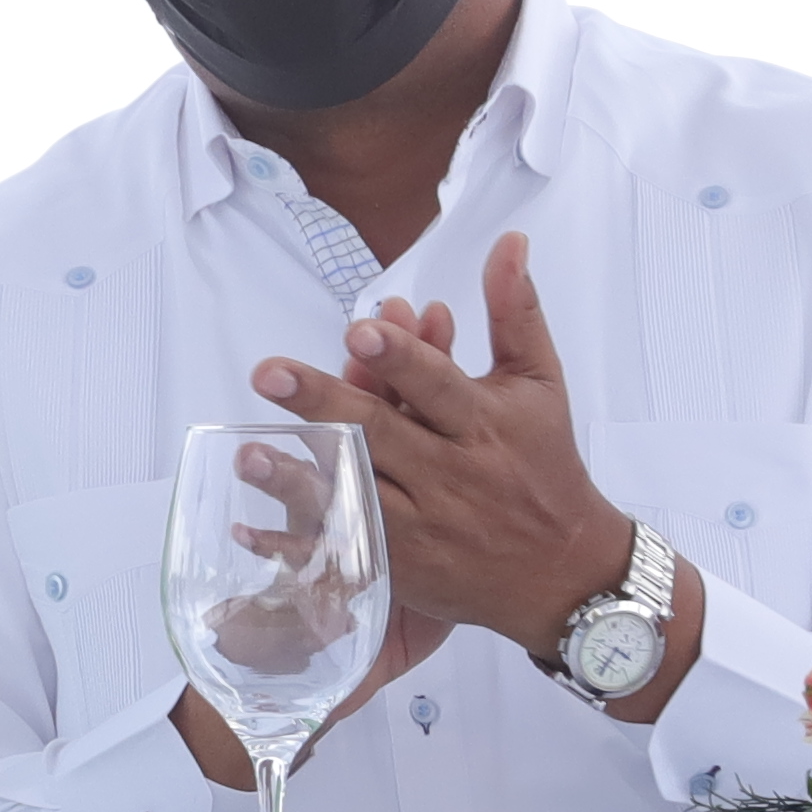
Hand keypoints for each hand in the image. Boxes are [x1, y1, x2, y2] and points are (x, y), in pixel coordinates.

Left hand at [246, 230, 699, 722]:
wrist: (565, 570)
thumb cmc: (546, 461)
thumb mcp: (540, 382)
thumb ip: (515, 312)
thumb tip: (508, 241)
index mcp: (484, 424)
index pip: (437, 385)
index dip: (400, 358)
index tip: (359, 328)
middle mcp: (451, 475)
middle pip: (382, 435)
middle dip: (326, 403)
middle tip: (269, 373)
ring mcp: (423, 527)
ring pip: (355, 498)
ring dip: (297, 479)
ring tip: (249, 451)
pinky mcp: (402, 568)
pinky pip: (342, 557)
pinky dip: (294, 549)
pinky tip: (246, 531)